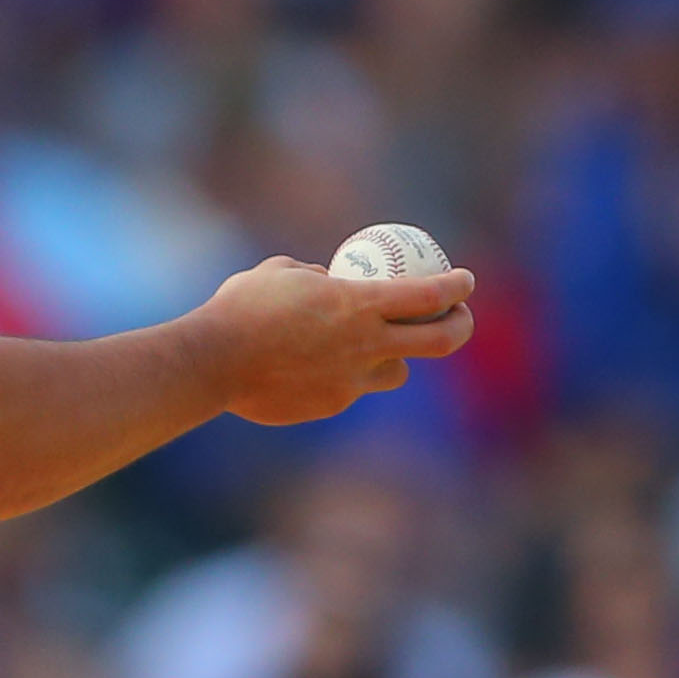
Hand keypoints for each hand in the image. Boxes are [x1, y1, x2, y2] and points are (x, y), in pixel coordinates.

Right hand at [204, 254, 475, 424]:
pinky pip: (349, 389)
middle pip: (440, 342)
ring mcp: (351, 381)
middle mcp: (366, 346)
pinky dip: (343, 376)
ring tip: (379, 348)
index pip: (431, 295)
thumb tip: (332, 278)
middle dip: (459, 327)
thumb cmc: (242, 308)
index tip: (465, 279)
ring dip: (397, 359)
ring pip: (395, 373)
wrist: (213, 362)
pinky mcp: (329, 404)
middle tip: (456, 317)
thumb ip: (318, 276)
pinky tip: (314, 367)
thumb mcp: (283, 272)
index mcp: (360, 305)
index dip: (457, 286)